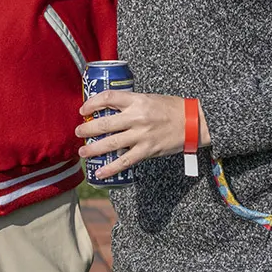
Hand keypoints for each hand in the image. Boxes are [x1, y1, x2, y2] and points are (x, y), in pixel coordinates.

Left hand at [75, 92, 210, 180]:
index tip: (83, 109)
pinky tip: (99, 173)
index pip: (108, 98)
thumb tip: (110, 110)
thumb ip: (131, 104)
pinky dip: (110, 169)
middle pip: (104, 123)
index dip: (92, 103)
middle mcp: (136, 117)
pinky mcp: (147, 150)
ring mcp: (141, 135)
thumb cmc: (171, 109)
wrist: (193, 122)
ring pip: (110, 143)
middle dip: (87, 128)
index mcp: (137, 100)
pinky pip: (124, 161)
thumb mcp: (149, 98)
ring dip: (93, 149)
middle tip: (78, 132)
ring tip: (82, 152)